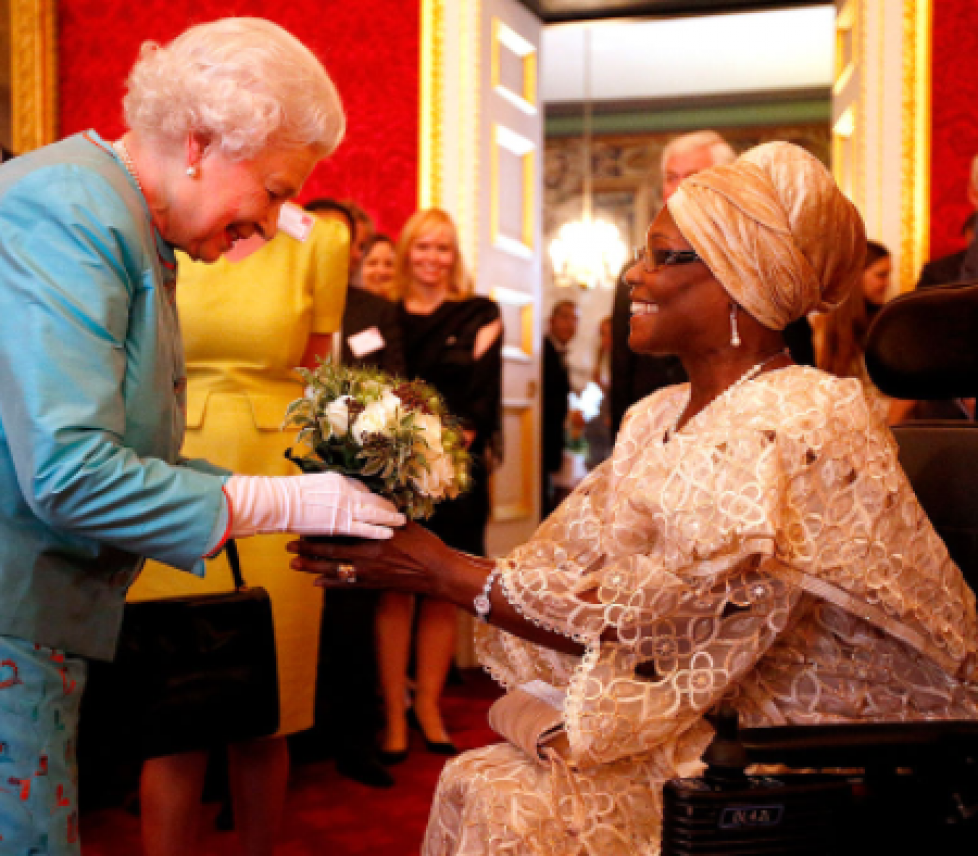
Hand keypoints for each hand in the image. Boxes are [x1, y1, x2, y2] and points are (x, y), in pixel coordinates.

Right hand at [225, 473, 405, 539]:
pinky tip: (389, 533)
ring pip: (374, 513)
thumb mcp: (313, 485)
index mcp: (339, 480)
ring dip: (390, 517)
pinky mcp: (339, 524)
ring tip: (402, 521)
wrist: (279, 502)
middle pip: (373, 499)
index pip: (363, 488)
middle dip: (387, 506)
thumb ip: (328, 490)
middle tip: (398, 511)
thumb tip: (334, 494)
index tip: (380, 501)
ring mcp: (344, 508)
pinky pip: (364, 528)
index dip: (373, 497)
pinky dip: (378, 530)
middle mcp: (346, 492)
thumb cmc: (290, 494)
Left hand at [286, 522, 482, 594]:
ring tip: (295, 564)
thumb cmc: (426, 545)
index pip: (341, 533)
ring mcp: (369, 573)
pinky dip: (331, 583)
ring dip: (313, 567)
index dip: (321, 530)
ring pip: (334, 570)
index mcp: (374, 538)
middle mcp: (368, 557)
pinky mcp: (373, 585)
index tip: (304, 524)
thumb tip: (370, 502)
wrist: (439, 573)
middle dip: (308, 549)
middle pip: (331, 553)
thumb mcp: (406, 524)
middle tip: (290, 546)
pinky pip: (347, 585)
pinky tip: (317, 582)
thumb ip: (384, 516)